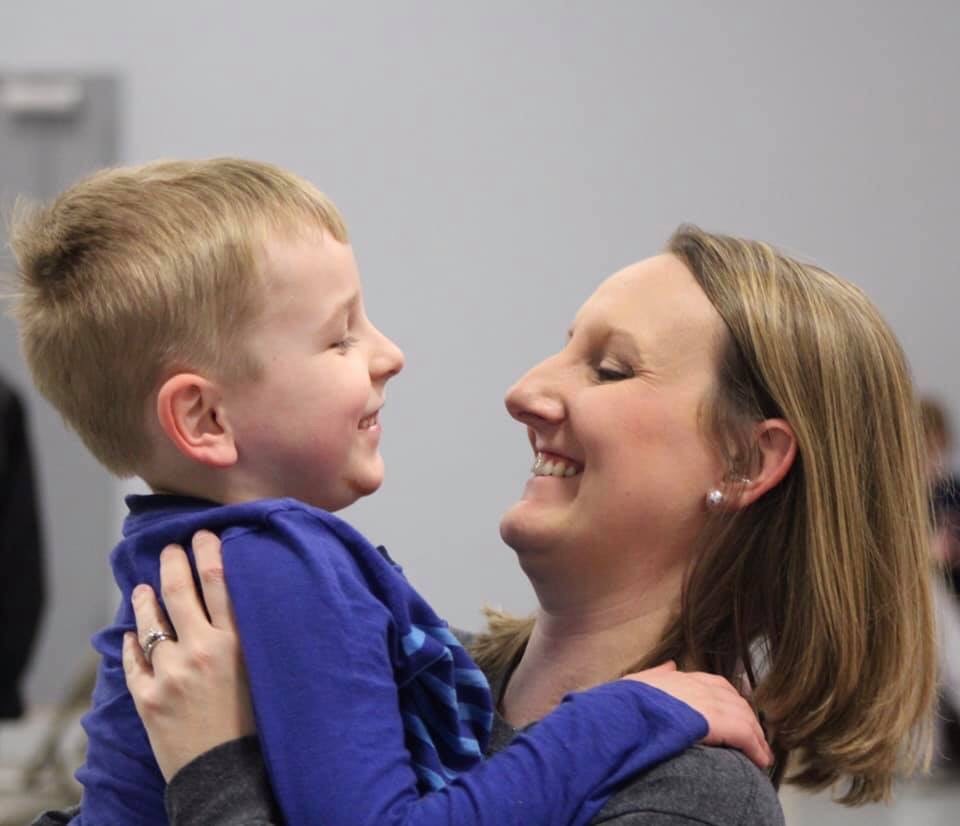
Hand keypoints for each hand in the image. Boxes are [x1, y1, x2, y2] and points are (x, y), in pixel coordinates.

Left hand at [122, 530, 255, 780]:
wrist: (227, 775)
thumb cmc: (256, 724)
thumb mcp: (262, 671)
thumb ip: (249, 637)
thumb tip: (240, 601)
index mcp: (236, 642)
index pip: (219, 581)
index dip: (209, 552)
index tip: (204, 535)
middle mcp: (201, 650)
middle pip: (181, 591)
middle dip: (174, 562)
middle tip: (171, 548)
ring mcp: (170, 673)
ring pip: (152, 621)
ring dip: (146, 598)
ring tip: (143, 587)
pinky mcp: (147, 698)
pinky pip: (134, 660)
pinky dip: (132, 642)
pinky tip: (132, 633)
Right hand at [624, 662, 772, 769]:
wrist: (617, 716)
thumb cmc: (621, 705)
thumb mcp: (634, 683)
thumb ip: (656, 675)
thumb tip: (671, 664)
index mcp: (678, 678)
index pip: (714, 684)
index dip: (728, 699)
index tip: (736, 712)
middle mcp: (695, 685)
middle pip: (733, 699)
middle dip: (747, 717)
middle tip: (756, 736)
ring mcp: (705, 701)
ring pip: (742, 716)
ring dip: (755, 735)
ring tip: (762, 753)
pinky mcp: (713, 721)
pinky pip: (743, 733)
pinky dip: (754, 746)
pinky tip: (760, 759)